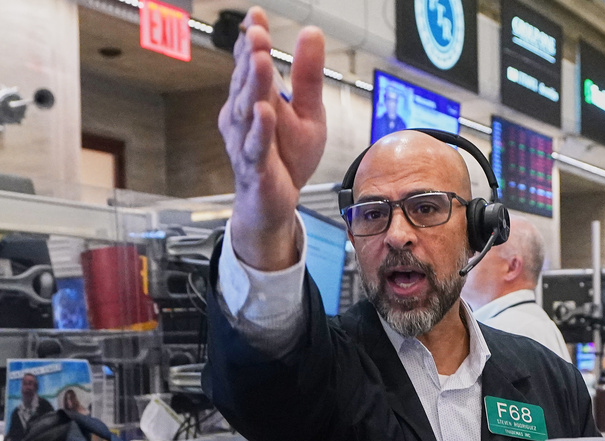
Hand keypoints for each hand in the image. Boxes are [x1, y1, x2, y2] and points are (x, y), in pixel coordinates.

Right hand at [218, 7, 326, 269]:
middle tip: (256, 32)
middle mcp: (242, 118)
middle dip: (251, 57)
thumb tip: (311, 31)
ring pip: (247, 111)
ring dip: (254, 86)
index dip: (251, 41)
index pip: (249, 65)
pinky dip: (260, 130)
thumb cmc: (287, 158)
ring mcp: (246, 143)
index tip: (256, 16)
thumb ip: (307, 75)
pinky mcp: (256, 169)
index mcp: (252, 100)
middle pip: (246, 83)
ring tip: (262, 60)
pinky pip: (257, 148)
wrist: (274, 206)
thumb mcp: (308, 112)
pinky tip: (265, 113)